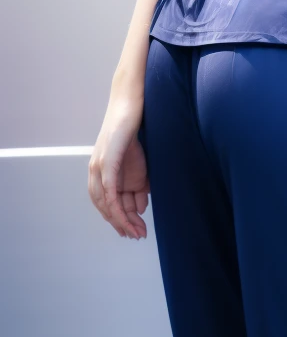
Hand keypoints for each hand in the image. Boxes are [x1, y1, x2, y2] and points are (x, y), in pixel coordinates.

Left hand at [88, 85, 149, 239]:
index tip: (133, 231)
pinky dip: (116, 204)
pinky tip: (124, 215)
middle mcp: (96, 172)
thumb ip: (138, 182)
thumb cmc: (135, 125)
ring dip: (122, 219)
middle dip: (122, 223)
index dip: (120, 219)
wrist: (131, 101)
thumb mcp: (139, 160)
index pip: (109, 202)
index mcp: (103, 171)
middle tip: (137, 235)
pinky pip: (109, 189)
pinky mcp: (106, 161)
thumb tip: (140, 206)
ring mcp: (99, 166)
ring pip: (107, 202)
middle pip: (106, 206)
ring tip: (137, 230)